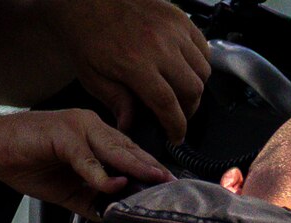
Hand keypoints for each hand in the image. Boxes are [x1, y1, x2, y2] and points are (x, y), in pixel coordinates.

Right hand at [0, 109, 174, 218]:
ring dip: (137, 167)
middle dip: (152, 168)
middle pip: (129, 149)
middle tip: (173, 184)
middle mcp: (91, 125)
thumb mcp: (70, 189)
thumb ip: (95, 198)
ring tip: (156, 181)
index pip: (130, 152)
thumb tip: (116, 216)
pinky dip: (101, 174)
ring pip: (115, 149)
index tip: (169, 185)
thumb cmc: (26, 162)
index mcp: (96, 134)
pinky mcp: (62, 134)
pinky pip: (87, 158)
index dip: (150, 169)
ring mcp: (78, 126)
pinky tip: (115, 184)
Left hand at [46, 0, 210, 142]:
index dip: (176, 126)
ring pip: (203, 71)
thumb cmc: (87, 33)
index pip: (168, 105)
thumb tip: (131, 125)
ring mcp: (173, 30)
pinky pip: (203, 48)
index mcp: (135, 63)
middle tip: (177, 113)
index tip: (176, 136)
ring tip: (180, 90)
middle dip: (188, 109)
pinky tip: (184, 68)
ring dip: (195, 86)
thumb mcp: (92, 75)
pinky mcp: (179, 18)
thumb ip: (116, 102)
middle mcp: (159, 46)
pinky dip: (199, 63)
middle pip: (192, 90)